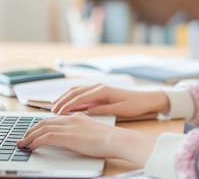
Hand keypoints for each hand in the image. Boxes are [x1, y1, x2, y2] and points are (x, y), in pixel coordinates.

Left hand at [16, 113, 156, 165]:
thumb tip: (76, 138)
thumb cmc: (109, 139)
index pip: (54, 119)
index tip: (34, 132)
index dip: (42, 125)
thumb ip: (82, 131)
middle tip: (23, 138)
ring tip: (22, 144)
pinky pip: (46, 137)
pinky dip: (36, 141)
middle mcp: (71, 119)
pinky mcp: (67, 136)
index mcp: (77, 117)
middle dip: (32, 130)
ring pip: (42, 128)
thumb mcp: (93, 132)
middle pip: (45, 122)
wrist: (115, 139)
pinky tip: (32, 147)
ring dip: (29, 136)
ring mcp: (68, 126)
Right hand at [51, 84, 169, 117]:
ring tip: (55, 106)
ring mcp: (99, 87)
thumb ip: (103, 110)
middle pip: (75, 91)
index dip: (67, 104)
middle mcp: (99, 86)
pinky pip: (81, 91)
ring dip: (65, 97)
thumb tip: (88, 111)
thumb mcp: (120, 110)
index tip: (58, 112)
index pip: (80, 97)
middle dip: (62, 100)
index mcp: (103, 91)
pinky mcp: (100, 91)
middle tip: (51, 110)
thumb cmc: (135, 105)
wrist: (146, 99)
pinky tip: (66, 103)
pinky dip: (71, 96)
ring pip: (76, 90)